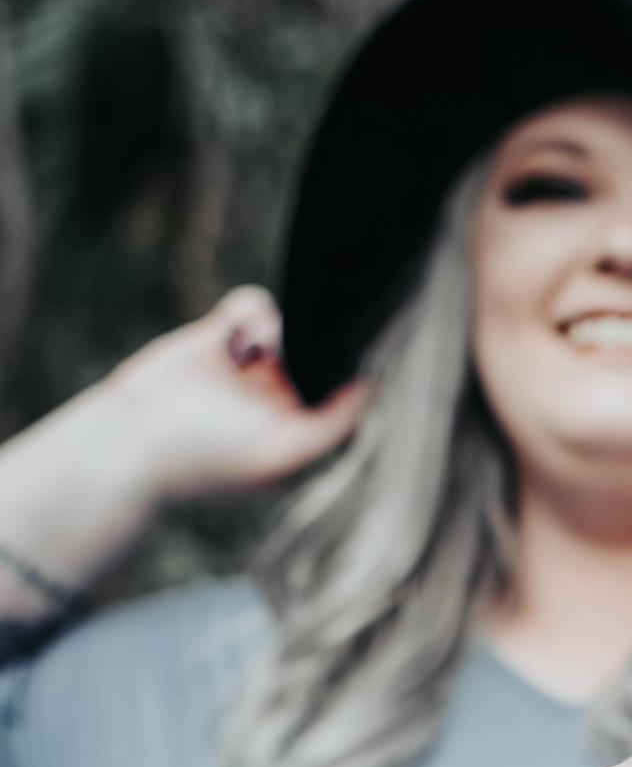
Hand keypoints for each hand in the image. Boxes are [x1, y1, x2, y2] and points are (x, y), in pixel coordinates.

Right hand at [99, 285, 368, 506]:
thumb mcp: (276, 456)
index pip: (346, 392)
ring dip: (276, 327)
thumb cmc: (202, 459)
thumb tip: (368, 389)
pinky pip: (251, 308)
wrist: (129, 441)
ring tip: (246, 354)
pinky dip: (247, 310)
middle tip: (283, 352)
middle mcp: (281, 400)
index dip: (353, 367)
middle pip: (321, 351)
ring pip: (290, 324)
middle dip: (315, 338)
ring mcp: (251, 368)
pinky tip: (228, 336)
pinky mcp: (219, 340)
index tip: (354, 347)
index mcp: (301, 431)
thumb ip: (328, 428)